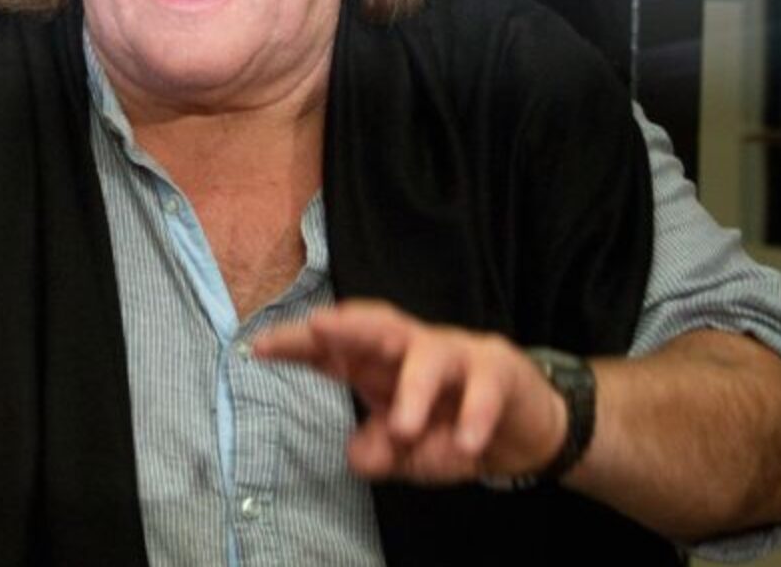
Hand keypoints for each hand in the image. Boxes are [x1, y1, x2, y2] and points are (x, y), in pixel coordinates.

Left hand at [252, 300, 567, 484]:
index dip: (297, 343)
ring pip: (430, 354)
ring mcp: (457, 354)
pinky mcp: (499, 372)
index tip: (258, 347)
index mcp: (378, 363)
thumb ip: (379, 453)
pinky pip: (484, 389)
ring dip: (415, 390)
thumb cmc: (447, 426)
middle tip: (319, 327)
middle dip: (348, 324)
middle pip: (379, 325)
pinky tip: (464, 444)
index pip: (332, 348)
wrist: (522, 428)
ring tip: (404, 428)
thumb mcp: (406, 451)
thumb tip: (357, 455)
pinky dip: (473, 416)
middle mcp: (412, 348)